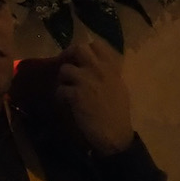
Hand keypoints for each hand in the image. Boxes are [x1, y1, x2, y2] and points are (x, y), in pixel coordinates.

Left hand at [57, 35, 134, 155]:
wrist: (115, 135)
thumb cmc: (119, 114)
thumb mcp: (119, 87)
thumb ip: (108, 74)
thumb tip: (93, 66)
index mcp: (111, 68)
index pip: (96, 44)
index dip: (85, 48)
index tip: (80, 57)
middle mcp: (98, 70)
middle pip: (78, 49)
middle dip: (68, 56)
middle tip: (66, 66)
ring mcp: (86, 81)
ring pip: (65, 69)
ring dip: (63, 79)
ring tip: (66, 88)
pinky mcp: (75, 95)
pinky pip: (60, 89)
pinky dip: (60, 96)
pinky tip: (65, 103)